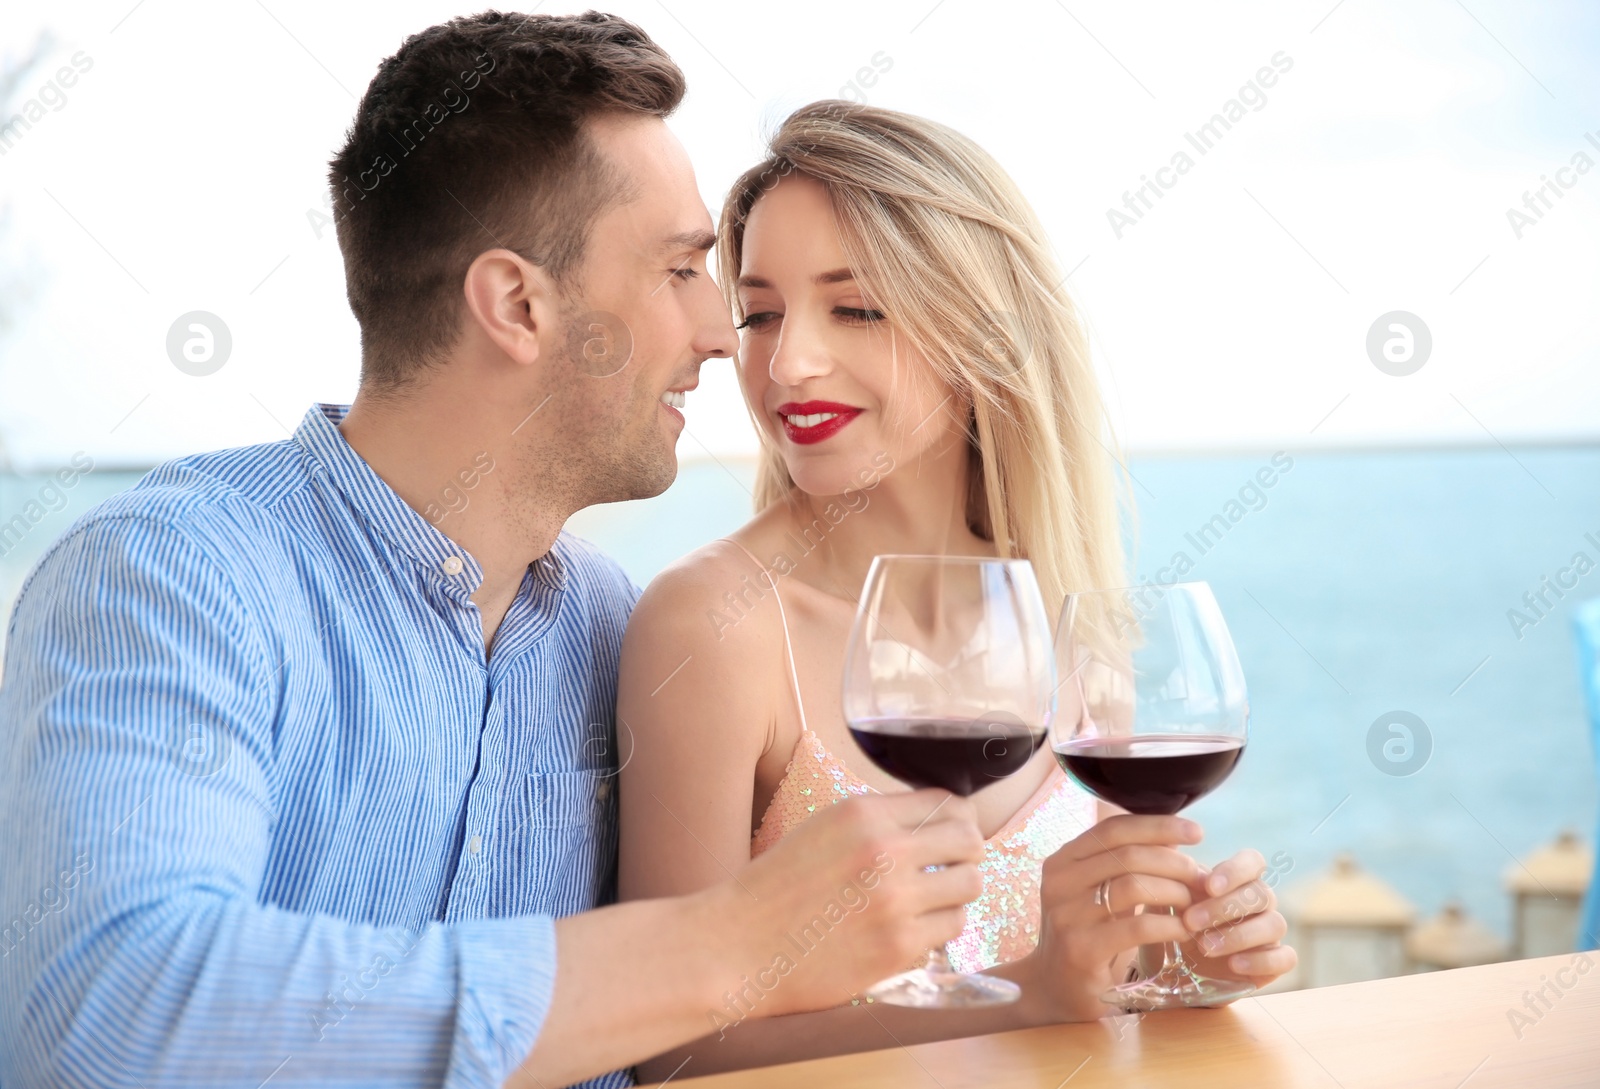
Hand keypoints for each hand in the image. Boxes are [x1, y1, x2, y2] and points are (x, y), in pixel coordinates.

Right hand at [712, 788, 984, 1018]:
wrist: (739, 946)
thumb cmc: (777, 888)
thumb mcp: (823, 829)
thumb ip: (878, 820)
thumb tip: (934, 823)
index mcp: (864, 814)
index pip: (947, 803)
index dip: (957, 818)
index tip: (953, 832)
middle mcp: (885, 851)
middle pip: (970, 841)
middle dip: (966, 852)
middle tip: (952, 865)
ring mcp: (896, 901)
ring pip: (970, 886)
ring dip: (956, 892)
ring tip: (933, 899)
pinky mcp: (899, 947)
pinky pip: (952, 928)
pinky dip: (939, 927)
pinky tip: (914, 927)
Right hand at [1019, 814, 1207, 1021]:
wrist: (1054, 987)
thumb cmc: (1087, 933)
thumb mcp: (1099, 892)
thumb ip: (1126, 865)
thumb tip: (1174, 836)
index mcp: (1063, 860)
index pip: (1114, 829)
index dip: (1158, 826)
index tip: (1196, 831)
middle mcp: (1059, 882)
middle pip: (1128, 855)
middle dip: (1175, 863)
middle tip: (1203, 879)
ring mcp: (1067, 916)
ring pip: (1134, 886)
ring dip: (1176, 892)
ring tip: (1195, 906)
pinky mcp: (1082, 949)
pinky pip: (1138, 927)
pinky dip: (1169, 925)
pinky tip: (1185, 931)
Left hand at [1178, 849, 1296, 989]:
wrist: (1174, 963)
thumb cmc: (1175, 920)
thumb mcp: (1168, 895)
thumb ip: (1171, 870)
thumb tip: (1165, 842)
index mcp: (1239, 879)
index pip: (1253, 861)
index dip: (1235, 871)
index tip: (1208, 886)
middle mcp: (1261, 901)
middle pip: (1261, 894)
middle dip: (1224, 908)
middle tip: (1190, 921)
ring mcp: (1270, 931)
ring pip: (1275, 924)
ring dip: (1238, 935)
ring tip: (1204, 946)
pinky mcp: (1275, 961)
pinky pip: (1286, 958)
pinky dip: (1261, 961)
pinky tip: (1233, 965)